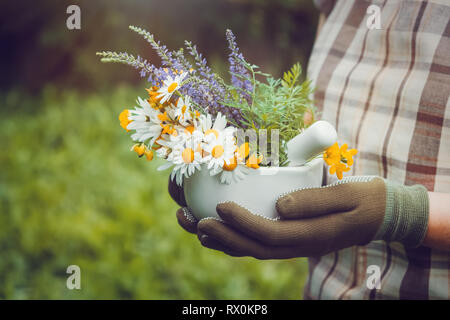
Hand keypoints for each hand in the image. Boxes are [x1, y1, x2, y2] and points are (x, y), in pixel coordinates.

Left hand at [170, 176, 428, 258]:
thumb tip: (280, 205)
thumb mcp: (346, 195)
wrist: (379, 216)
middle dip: (221, 237)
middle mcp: (298, 246)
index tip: (220, 207)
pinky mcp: (289, 240)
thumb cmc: (364, 200)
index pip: (271, 234)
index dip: (243, 224)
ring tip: (191, 225)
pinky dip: (232, 239)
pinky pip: (256, 244)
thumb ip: (314, 201)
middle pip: (253, 248)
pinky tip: (214, 228)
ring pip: (251, 250)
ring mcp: (293, 246)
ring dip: (220, 241)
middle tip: (192, 221)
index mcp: (312, 236)